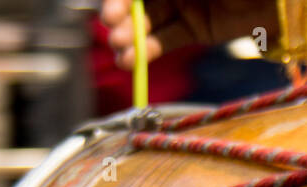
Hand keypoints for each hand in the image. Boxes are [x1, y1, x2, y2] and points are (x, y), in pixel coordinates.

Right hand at [100, 0, 274, 67]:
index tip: (109, 10)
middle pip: (139, 1)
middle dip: (121, 16)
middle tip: (112, 31)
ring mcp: (185, 5)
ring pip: (149, 22)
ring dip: (131, 37)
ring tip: (121, 52)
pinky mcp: (198, 30)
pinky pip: (167, 40)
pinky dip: (148, 51)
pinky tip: (133, 60)